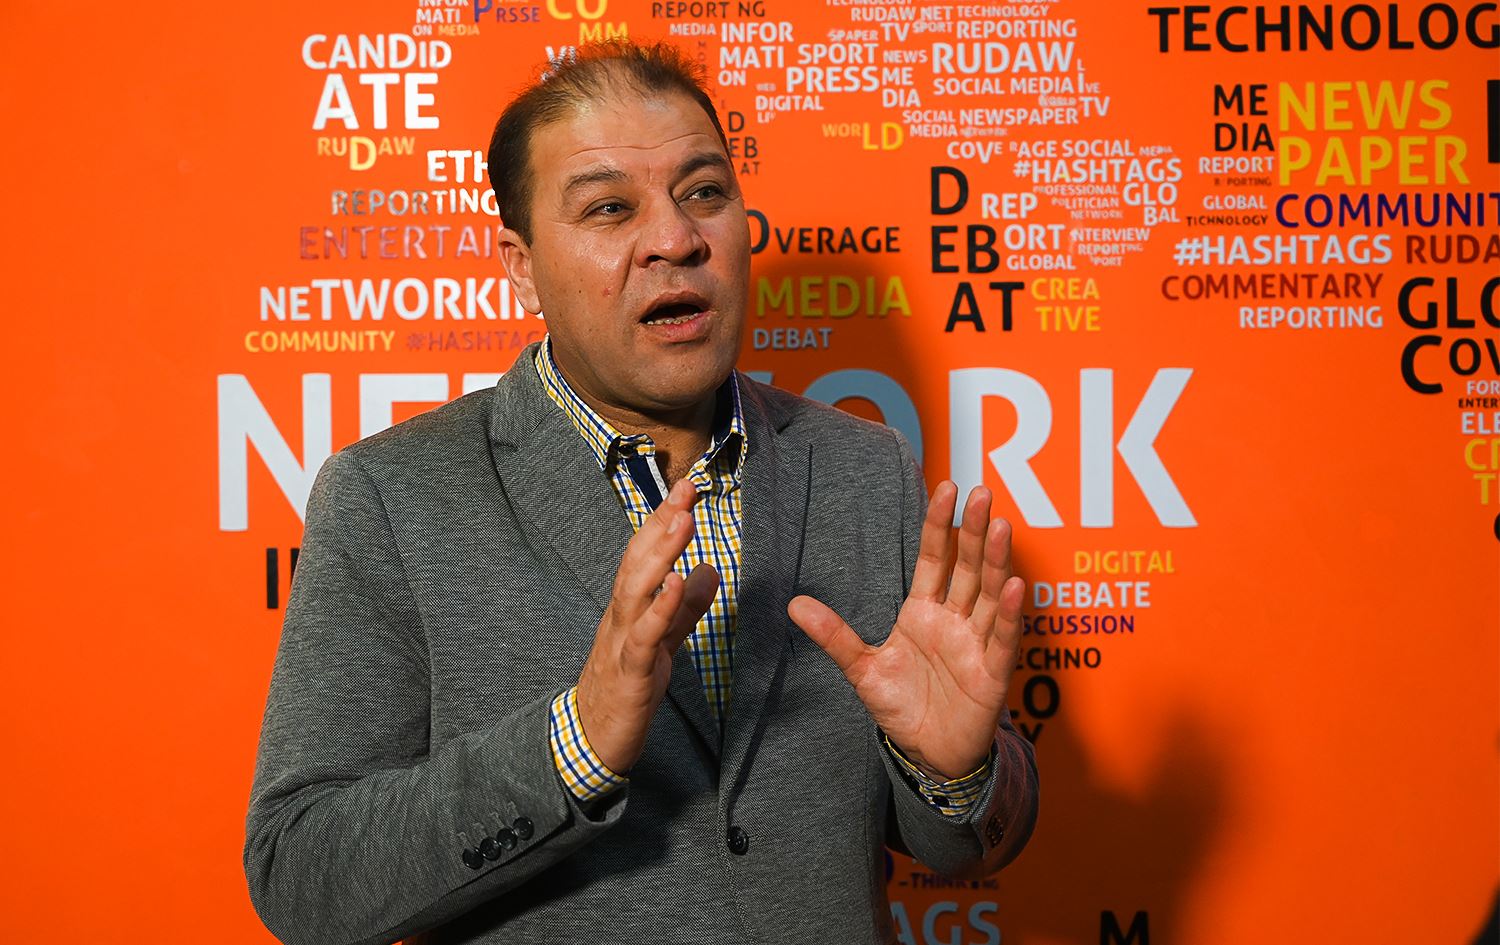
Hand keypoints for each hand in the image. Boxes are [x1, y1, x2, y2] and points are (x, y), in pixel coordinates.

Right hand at [575, 479, 719, 773]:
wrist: (591, 741)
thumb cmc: (626, 687)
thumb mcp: (663, 642)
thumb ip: (685, 609)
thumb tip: (709, 570)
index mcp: (629, 608)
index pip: (645, 556)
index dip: (662, 521)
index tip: (684, 487)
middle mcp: (620, 617)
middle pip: (638, 563)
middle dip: (661, 524)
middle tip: (685, 489)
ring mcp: (621, 642)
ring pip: (637, 591)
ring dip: (661, 555)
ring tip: (683, 522)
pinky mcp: (630, 672)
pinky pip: (644, 637)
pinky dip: (660, 608)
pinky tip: (677, 584)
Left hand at [788, 482, 1023, 780]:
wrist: (927, 755)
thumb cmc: (902, 707)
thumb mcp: (862, 669)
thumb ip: (834, 636)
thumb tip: (794, 604)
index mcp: (923, 611)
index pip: (934, 558)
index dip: (939, 525)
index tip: (946, 489)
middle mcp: (955, 620)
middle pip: (967, 567)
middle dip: (974, 531)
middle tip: (982, 493)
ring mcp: (976, 643)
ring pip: (990, 595)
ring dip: (997, 562)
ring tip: (1002, 527)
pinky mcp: (993, 674)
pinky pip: (1004, 639)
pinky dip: (1012, 614)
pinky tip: (1015, 586)